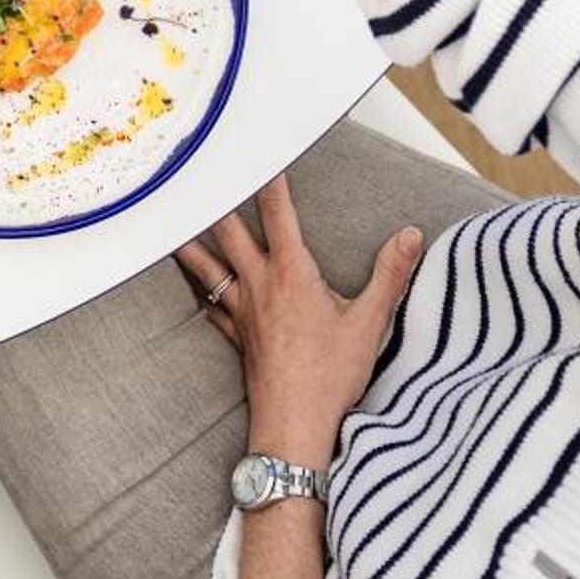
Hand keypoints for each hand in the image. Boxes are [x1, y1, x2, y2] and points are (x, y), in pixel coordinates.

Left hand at [175, 174, 422, 468]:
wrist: (294, 425)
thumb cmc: (331, 376)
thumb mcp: (369, 323)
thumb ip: (389, 275)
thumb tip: (409, 236)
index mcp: (292, 275)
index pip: (278, 215)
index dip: (270, 182)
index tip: (260, 152)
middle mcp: (259, 286)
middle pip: (228, 231)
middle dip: (216, 200)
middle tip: (198, 173)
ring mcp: (242, 312)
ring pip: (207, 267)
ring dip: (190, 242)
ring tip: (170, 220)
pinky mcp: (236, 338)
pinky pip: (211, 308)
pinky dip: (203, 294)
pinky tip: (196, 292)